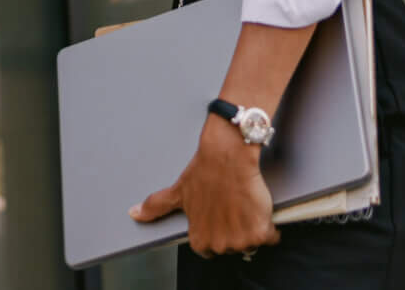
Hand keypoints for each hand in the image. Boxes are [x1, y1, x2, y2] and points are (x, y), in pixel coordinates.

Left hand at [130, 115, 278, 257]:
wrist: (228, 155)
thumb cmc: (204, 171)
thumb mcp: (178, 191)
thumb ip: (156, 207)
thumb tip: (133, 214)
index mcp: (199, 240)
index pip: (212, 249)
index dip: (218, 230)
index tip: (219, 215)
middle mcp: (219, 245)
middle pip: (234, 247)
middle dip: (235, 230)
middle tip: (231, 206)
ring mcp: (239, 240)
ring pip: (252, 242)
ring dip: (252, 226)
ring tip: (243, 203)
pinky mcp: (259, 232)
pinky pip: (271, 237)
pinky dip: (269, 225)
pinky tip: (258, 206)